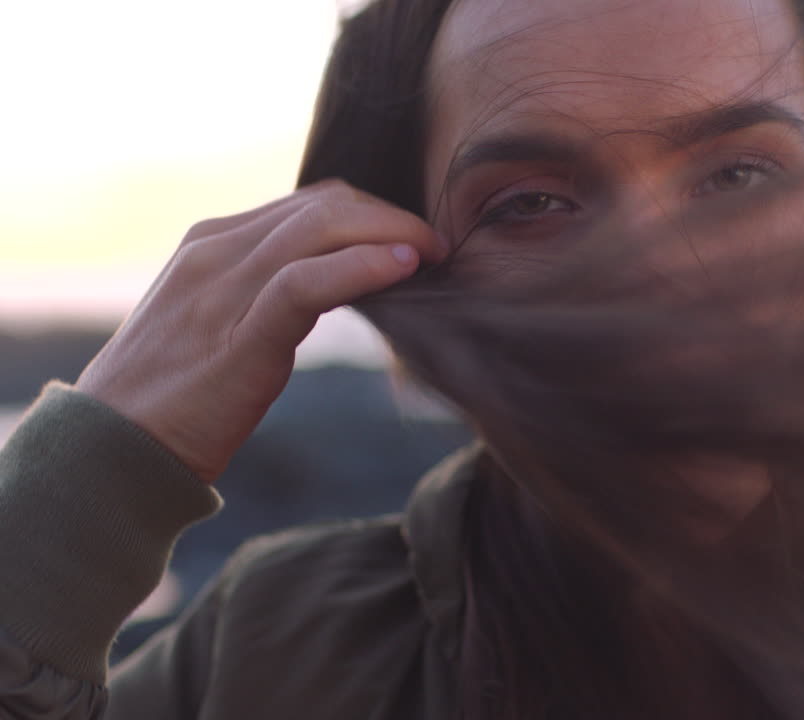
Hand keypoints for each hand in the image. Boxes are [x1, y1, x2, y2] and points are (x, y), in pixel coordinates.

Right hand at [75, 179, 446, 483]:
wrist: (111, 448)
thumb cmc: (172, 394)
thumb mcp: (218, 323)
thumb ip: (265, 292)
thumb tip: (335, 286)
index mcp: (210, 243)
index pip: (308, 204)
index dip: (371, 213)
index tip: (413, 238)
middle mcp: (215, 252)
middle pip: (323, 205)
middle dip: (389, 216)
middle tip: (436, 244)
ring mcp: (222, 290)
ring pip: (319, 228)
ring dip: (389, 232)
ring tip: (432, 252)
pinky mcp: (238, 338)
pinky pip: (306, 283)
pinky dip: (362, 267)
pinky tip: (403, 268)